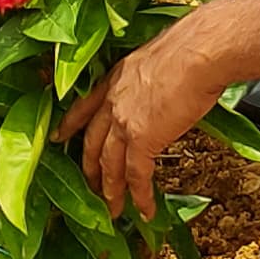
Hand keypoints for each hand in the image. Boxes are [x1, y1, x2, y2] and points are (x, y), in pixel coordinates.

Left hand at [63, 22, 225, 221]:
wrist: (199, 52)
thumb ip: (154, 78)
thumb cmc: (192, 47)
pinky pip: (137, 176)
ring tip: (113, 210)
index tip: (60, 136)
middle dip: (90, 168)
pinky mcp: (142, 140)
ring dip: (111, 190)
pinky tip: (145, 211)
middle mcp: (114, 100)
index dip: (71, 123)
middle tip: (89, 186)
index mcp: (117, 77)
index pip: (85, 105)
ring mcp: (124, 122)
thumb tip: (167, 89)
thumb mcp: (161, 59)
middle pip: (93, 141)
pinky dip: (140, 197)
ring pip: (109, 165)